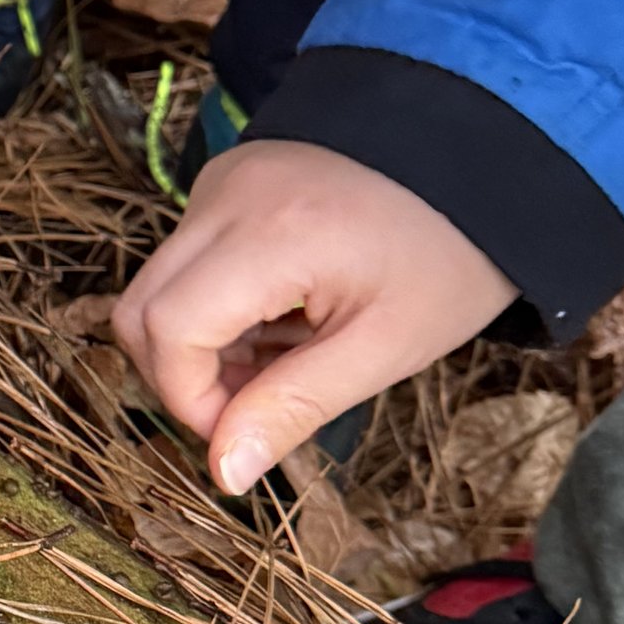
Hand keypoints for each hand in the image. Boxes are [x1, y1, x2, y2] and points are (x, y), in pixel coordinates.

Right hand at [114, 137, 512, 492]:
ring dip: (201, 342)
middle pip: (140, 309)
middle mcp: (225, 196)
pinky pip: (187, 257)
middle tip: (255, 402)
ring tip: (284, 352)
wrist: (483, 150)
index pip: (167, 330)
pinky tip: (283, 311)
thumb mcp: (387, 345)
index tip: (244, 431)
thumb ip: (295, 407)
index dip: (189, 399)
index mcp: (270, 235)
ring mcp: (220, 180)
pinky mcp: (227, 177)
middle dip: (182, 376)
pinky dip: (217, 303)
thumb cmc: (450, 253)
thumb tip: (223, 473)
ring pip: (159, 286)